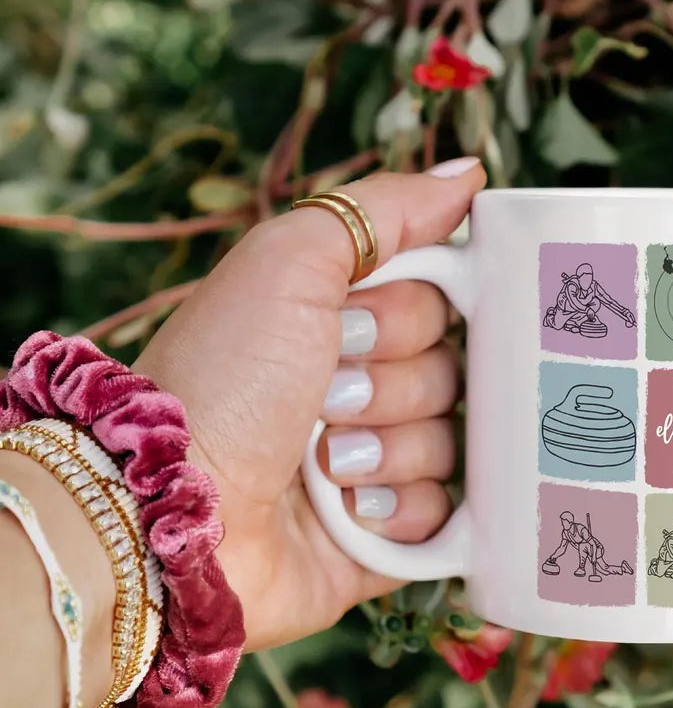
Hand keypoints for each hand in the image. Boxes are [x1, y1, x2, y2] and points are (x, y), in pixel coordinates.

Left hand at [133, 160, 485, 650]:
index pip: (439, 304)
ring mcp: (375, 463)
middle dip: (393, 387)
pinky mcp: (384, 533)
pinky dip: (402, 511)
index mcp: (342, 321)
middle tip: (328, 400)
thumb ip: (383, 210)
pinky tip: (350, 510)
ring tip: (326, 463)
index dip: (410, 316)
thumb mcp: (289, 263)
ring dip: (392, 450)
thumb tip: (469, 174)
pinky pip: (446, 513)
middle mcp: (361, 388)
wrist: (167, 512)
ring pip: (453, 444)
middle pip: (452, 373)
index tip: (352, 328)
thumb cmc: (221, 380)